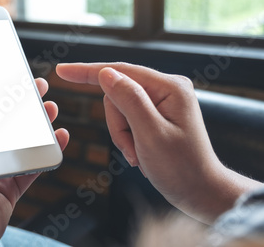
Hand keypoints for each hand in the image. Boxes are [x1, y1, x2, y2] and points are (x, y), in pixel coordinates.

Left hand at [0, 63, 68, 245]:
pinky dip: (48, 152)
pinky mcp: (9, 189)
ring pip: (21, 143)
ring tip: (51, 108)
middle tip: (38, 88)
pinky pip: (33, 168)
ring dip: (38, 124)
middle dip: (22, 104)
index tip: (9, 75)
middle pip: (4, 123)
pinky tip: (59, 138)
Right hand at [56, 62, 263, 223]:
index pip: (120, 71)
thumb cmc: (182, 168)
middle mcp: (167, 88)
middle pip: (117, 94)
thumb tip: (105, 73)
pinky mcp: (158, 113)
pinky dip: (127, 138)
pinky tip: (141, 153)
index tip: (62, 71)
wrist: (201, 192)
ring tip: (138, 154)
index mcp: (169, 87)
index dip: (87, 71)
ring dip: (122, 135)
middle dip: (117, 124)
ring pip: (119, 109)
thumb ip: (128, 100)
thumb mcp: (150, 134)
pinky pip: (127, 119)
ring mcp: (163, 101)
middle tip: (131, 149)